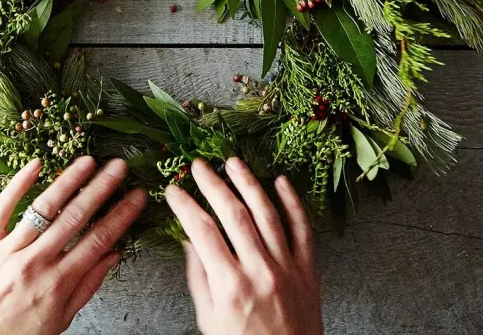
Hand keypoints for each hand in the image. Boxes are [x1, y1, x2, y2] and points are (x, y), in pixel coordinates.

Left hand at [0, 156, 146, 334]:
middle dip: (101, 188)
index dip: (121, 215)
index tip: (136, 196)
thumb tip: (113, 254)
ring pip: (44, 207)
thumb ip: (86, 286)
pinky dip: (19, 183)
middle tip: (118, 167)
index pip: (98, 240)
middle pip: (75, 217)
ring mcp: (9, 250)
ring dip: (69, 180)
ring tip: (88, 161)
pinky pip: (3, 207)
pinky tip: (36, 164)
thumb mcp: (59, 321)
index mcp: (57, 284)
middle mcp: (35, 263)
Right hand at [165, 157, 321, 334]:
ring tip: (233, 162)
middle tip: (199, 165)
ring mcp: (287, 269)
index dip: (185, 205)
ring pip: (267, 213)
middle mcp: (260, 272)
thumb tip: (188, 239)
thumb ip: (199, 277)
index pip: (202, 231)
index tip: (174, 190)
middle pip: (233, 214)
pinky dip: (292, 202)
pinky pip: (302, 229)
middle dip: (212, 184)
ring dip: (248, 183)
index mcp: (230, 286)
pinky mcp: (308, 271)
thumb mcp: (209, 320)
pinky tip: (280, 181)